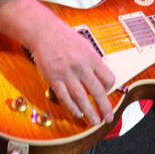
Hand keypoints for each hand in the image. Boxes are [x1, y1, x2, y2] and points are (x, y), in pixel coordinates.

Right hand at [0, 0, 115, 125]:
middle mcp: (81, 66)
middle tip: (108, 118)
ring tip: (95, 121)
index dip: (110, 88)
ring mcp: (67, 74)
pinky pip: (65, 97)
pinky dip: (72, 107)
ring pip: (81, 98)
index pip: (108, 78)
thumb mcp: (86, 45)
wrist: (44, 33)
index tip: (107, 92)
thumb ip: (94, 62)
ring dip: (89, 112)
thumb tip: (103, 78)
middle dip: (105, 107)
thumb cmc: (66, 38)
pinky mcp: (54, 78)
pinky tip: (78, 114)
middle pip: (97, 91)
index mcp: (91, 57)